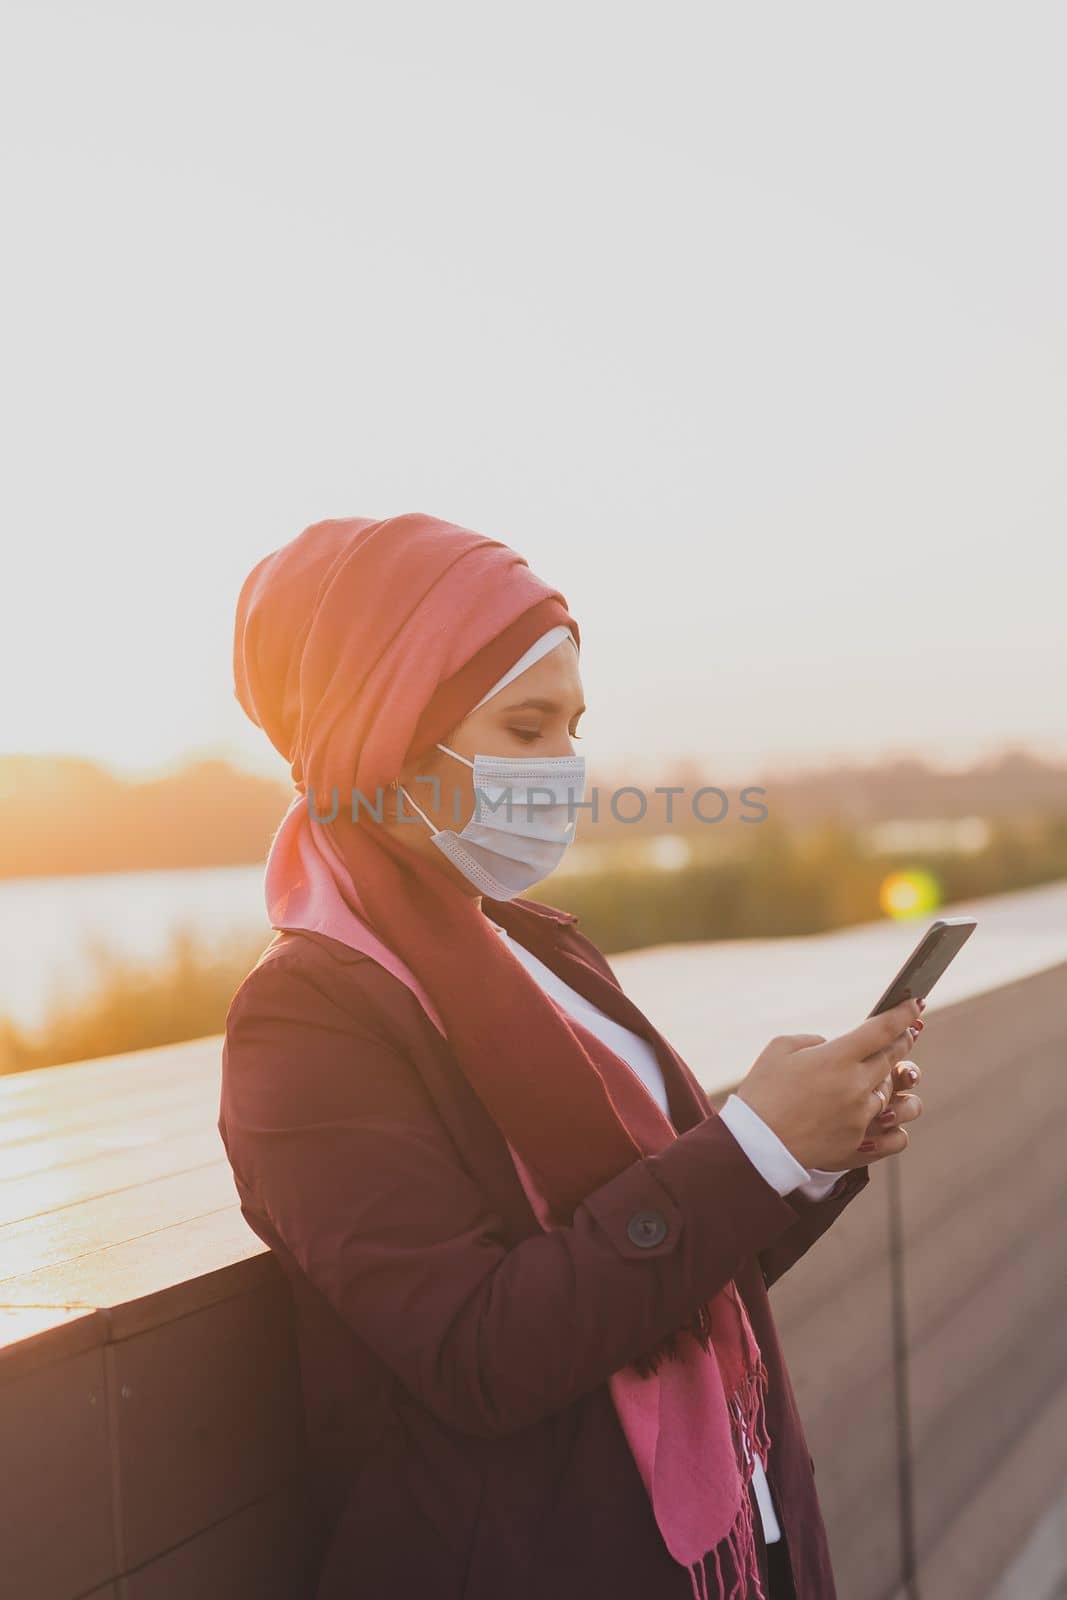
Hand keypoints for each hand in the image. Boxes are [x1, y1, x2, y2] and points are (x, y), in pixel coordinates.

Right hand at [734, 998, 922, 1170]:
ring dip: (883, 1080)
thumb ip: (812, 1041)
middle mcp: (855, 1085)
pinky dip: (882, 1114)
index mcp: (837, 1058)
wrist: (757, 1145)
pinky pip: (887, 1126)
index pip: (882, 1029)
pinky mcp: (858, 1141)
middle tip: (907, 1033)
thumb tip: (831, 1046)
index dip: (903, 1014)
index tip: (915, 1004)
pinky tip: (880, 1111)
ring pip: (887, 1091)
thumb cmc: (763, 1092)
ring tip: (873, 1076)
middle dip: (902, 1042)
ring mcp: (860, 1115)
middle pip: (892, 1058)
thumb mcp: (779, 1049)